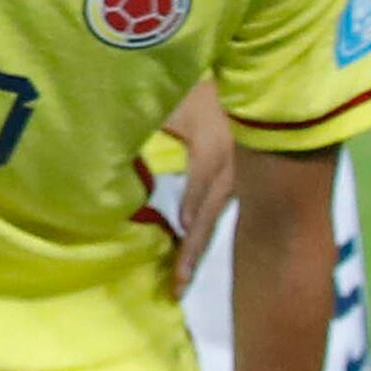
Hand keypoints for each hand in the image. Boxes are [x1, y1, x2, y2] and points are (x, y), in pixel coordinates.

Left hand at [159, 75, 239, 298]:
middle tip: (178, 285)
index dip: (191, 205)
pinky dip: (205, 235)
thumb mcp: (178, 105)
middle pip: (211, 216)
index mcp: (213, 151)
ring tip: (181, 282)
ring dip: (199, 250)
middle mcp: (232, 171)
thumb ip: (154, 125)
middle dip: (194, 250)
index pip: (200, 186)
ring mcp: (241, 181)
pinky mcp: (243, 185)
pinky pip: (223, 213)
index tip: (181, 229)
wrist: (250, 85)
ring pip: (217, 220)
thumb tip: (120, 151)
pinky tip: (190, 256)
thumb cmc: (204, 92)